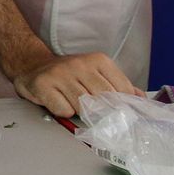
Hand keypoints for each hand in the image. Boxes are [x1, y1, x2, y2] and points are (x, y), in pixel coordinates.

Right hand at [10, 51, 143, 117]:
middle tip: (96, 114)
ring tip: (73, 104)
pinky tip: (58, 103)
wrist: (31, 65)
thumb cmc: (68, 75)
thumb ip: (118, 85)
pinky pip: (64, 109)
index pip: (122, 89)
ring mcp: (61, 73)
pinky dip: (63, 112)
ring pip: (84, 106)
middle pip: (103, 99)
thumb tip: (141, 99)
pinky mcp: (44, 85)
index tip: (117, 112)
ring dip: (80, 112)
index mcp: (98, 60)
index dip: (121, 105)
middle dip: (101, 111)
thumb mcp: (96, 73)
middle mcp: (79, 64)